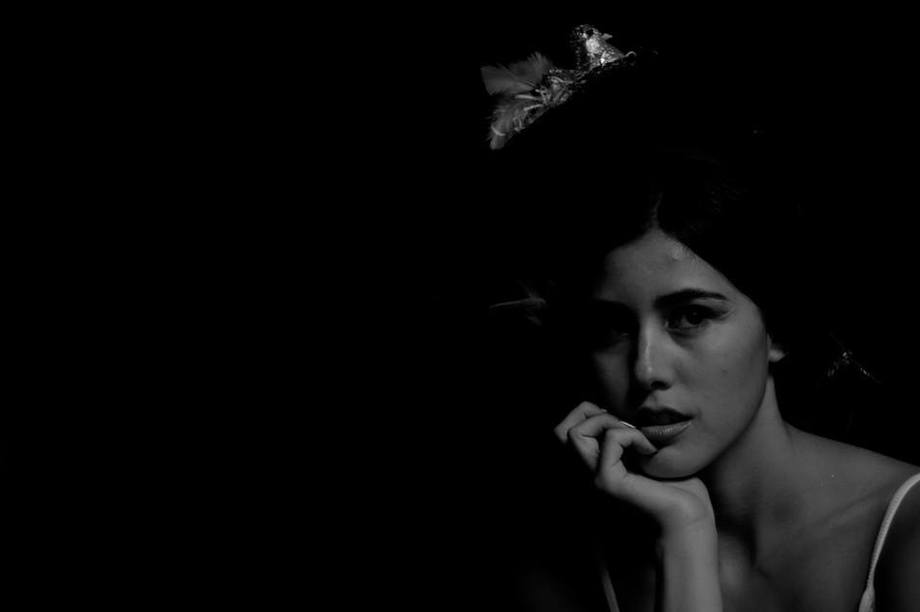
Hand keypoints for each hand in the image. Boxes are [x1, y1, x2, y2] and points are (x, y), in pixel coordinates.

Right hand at [554, 401, 713, 534]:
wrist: (688, 524)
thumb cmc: (676, 491)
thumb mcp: (647, 455)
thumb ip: (627, 438)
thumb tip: (617, 413)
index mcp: (593, 467)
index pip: (565, 432)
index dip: (588, 416)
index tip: (621, 424)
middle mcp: (586, 475)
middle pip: (559, 431)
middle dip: (590, 413)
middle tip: (623, 427)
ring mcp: (594, 479)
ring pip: (573, 433)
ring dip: (607, 422)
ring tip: (635, 438)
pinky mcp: (609, 483)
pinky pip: (611, 440)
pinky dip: (632, 435)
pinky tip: (650, 451)